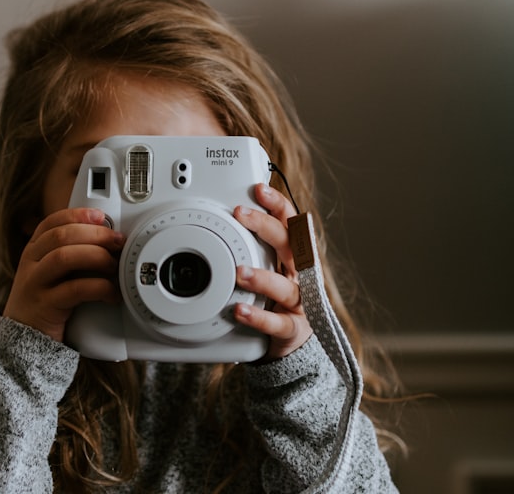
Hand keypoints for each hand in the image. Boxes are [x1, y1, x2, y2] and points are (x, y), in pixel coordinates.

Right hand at [3, 208, 124, 341]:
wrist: (22, 340)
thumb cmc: (45, 303)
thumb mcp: (51, 273)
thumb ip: (69, 255)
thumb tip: (107, 241)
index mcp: (33, 251)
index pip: (52, 222)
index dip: (77, 215)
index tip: (101, 216)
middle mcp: (31, 263)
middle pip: (61, 235)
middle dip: (95, 234)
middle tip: (118, 242)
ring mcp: (35, 283)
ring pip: (64, 257)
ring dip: (96, 257)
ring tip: (114, 266)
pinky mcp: (45, 306)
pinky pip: (75, 290)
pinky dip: (99, 288)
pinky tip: (111, 294)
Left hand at [232, 184, 312, 360]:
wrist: (292, 340)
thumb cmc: (275, 297)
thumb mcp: (266, 267)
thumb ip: (252, 245)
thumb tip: (229, 213)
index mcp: (293, 256)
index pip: (290, 224)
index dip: (277, 205)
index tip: (259, 189)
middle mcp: (300, 275)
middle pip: (290, 245)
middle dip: (266, 226)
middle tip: (241, 214)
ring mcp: (299, 302)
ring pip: (285, 286)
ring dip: (262, 277)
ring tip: (239, 272)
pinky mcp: (293, 329)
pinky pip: (278, 323)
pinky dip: (260, 317)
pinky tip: (240, 311)